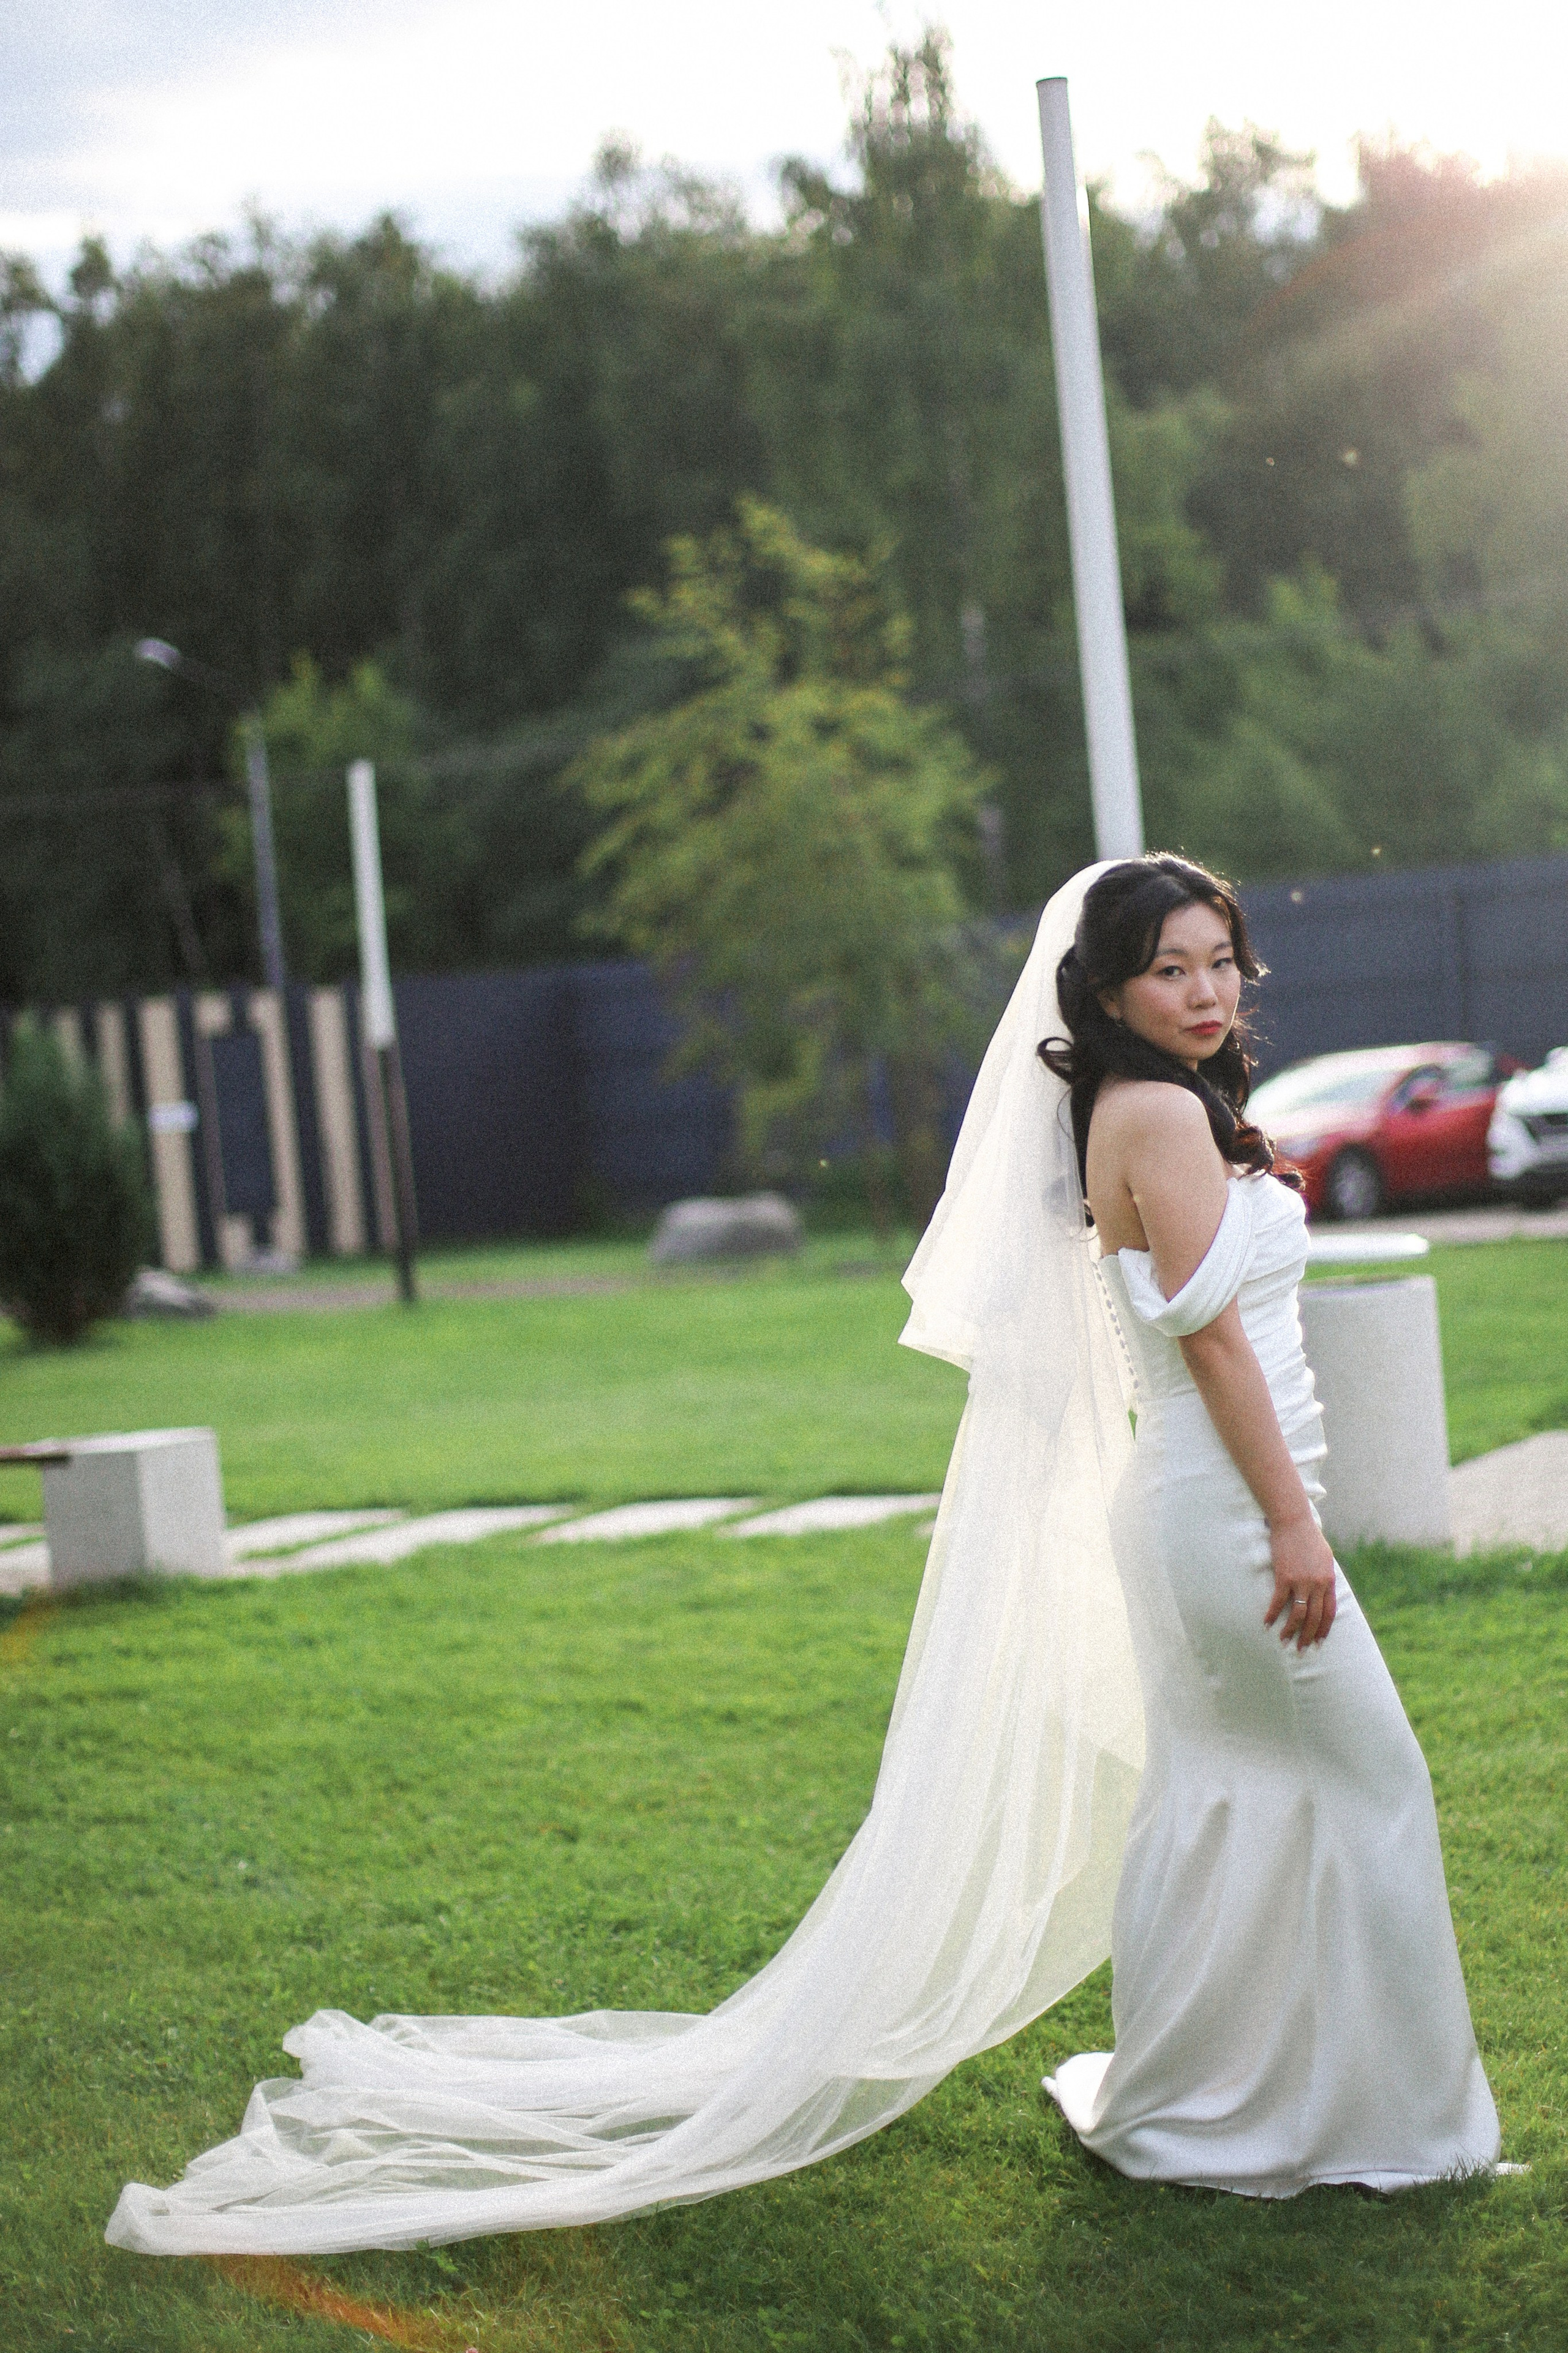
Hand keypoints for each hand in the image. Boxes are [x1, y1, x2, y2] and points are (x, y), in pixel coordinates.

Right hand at [1264, 1513, 1337, 1649]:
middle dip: (1308, 1637)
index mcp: (1328, 1580)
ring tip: (1284, 1642)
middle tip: (1302, 1651)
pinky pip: (1278, 1602)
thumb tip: (1323, 1588)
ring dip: (1291, 1631)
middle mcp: (1317, 1584)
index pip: (1329, 1612)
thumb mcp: (1325, 1557)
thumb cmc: (1308, 1536)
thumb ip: (1325, 1575)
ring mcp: (1301, 1581)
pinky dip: (1272, 1615)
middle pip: (1314, 1618)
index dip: (1324, 1630)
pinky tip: (1266, 1624)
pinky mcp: (1284, 1577)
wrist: (1293, 1521)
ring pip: (1298, 1614)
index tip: (1318, 1643)